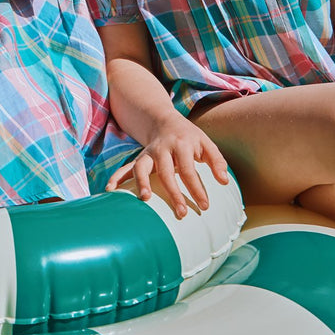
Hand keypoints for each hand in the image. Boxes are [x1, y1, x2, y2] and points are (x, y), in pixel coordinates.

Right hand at [106, 115, 229, 217]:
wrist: (165, 121)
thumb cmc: (189, 137)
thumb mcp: (206, 143)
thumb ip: (217, 161)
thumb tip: (224, 182)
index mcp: (181, 144)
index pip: (189, 169)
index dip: (196, 188)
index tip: (204, 206)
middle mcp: (162, 149)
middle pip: (166, 172)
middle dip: (173, 193)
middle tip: (182, 213)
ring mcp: (148, 154)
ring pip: (141, 167)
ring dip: (142, 182)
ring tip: (145, 199)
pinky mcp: (139, 159)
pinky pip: (125, 168)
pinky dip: (117, 178)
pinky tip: (110, 190)